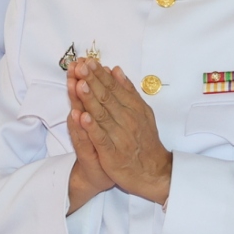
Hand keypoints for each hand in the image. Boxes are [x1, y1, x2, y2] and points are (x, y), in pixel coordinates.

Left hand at [69, 59, 172, 204]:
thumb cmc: (145, 141)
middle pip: (106, 98)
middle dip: (92, 81)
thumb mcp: (142, 112)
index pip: (114, 88)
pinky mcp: (112, 154)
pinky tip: (83, 117)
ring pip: (102, 115)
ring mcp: (119, 137)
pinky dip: (92, 128)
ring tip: (79, 84)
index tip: (88, 62)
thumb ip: (128, 91)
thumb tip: (116, 70)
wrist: (154, 172)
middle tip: (80, 67)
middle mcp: (127, 120)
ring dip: (90, 99)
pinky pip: (101, 139)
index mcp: (133, 108)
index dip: (100, 75)